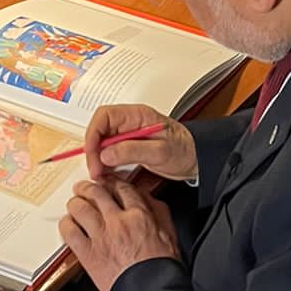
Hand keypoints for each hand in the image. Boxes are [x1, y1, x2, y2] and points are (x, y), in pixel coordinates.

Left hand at [60, 177, 180, 290]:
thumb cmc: (161, 268)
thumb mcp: (169, 233)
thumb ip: (157, 212)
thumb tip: (146, 198)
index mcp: (139, 215)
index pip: (121, 188)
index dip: (111, 182)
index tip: (107, 183)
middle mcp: (117, 222)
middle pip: (96, 193)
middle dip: (88, 187)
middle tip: (84, 188)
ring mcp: (100, 237)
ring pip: (79, 208)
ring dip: (75, 203)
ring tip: (74, 204)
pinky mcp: (88, 254)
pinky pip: (69, 232)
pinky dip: (66, 224)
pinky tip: (68, 224)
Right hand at [82, 102, 196, 182]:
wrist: (197, 158)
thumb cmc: (185, 150)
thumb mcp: (160, 152)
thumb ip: (132, 150)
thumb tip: (106, 153)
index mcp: (137, 115)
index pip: (104, 116)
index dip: (93, 134)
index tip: (93, 153)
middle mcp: (130, 123)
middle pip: (100, 130)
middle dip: (94, 150)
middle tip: (96, 170)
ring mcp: (129, 135)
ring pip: (103, 143)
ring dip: (99, 159)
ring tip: (102, 175)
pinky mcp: (130, 148)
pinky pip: (110, 153)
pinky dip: (106, 165)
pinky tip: (110, 175)